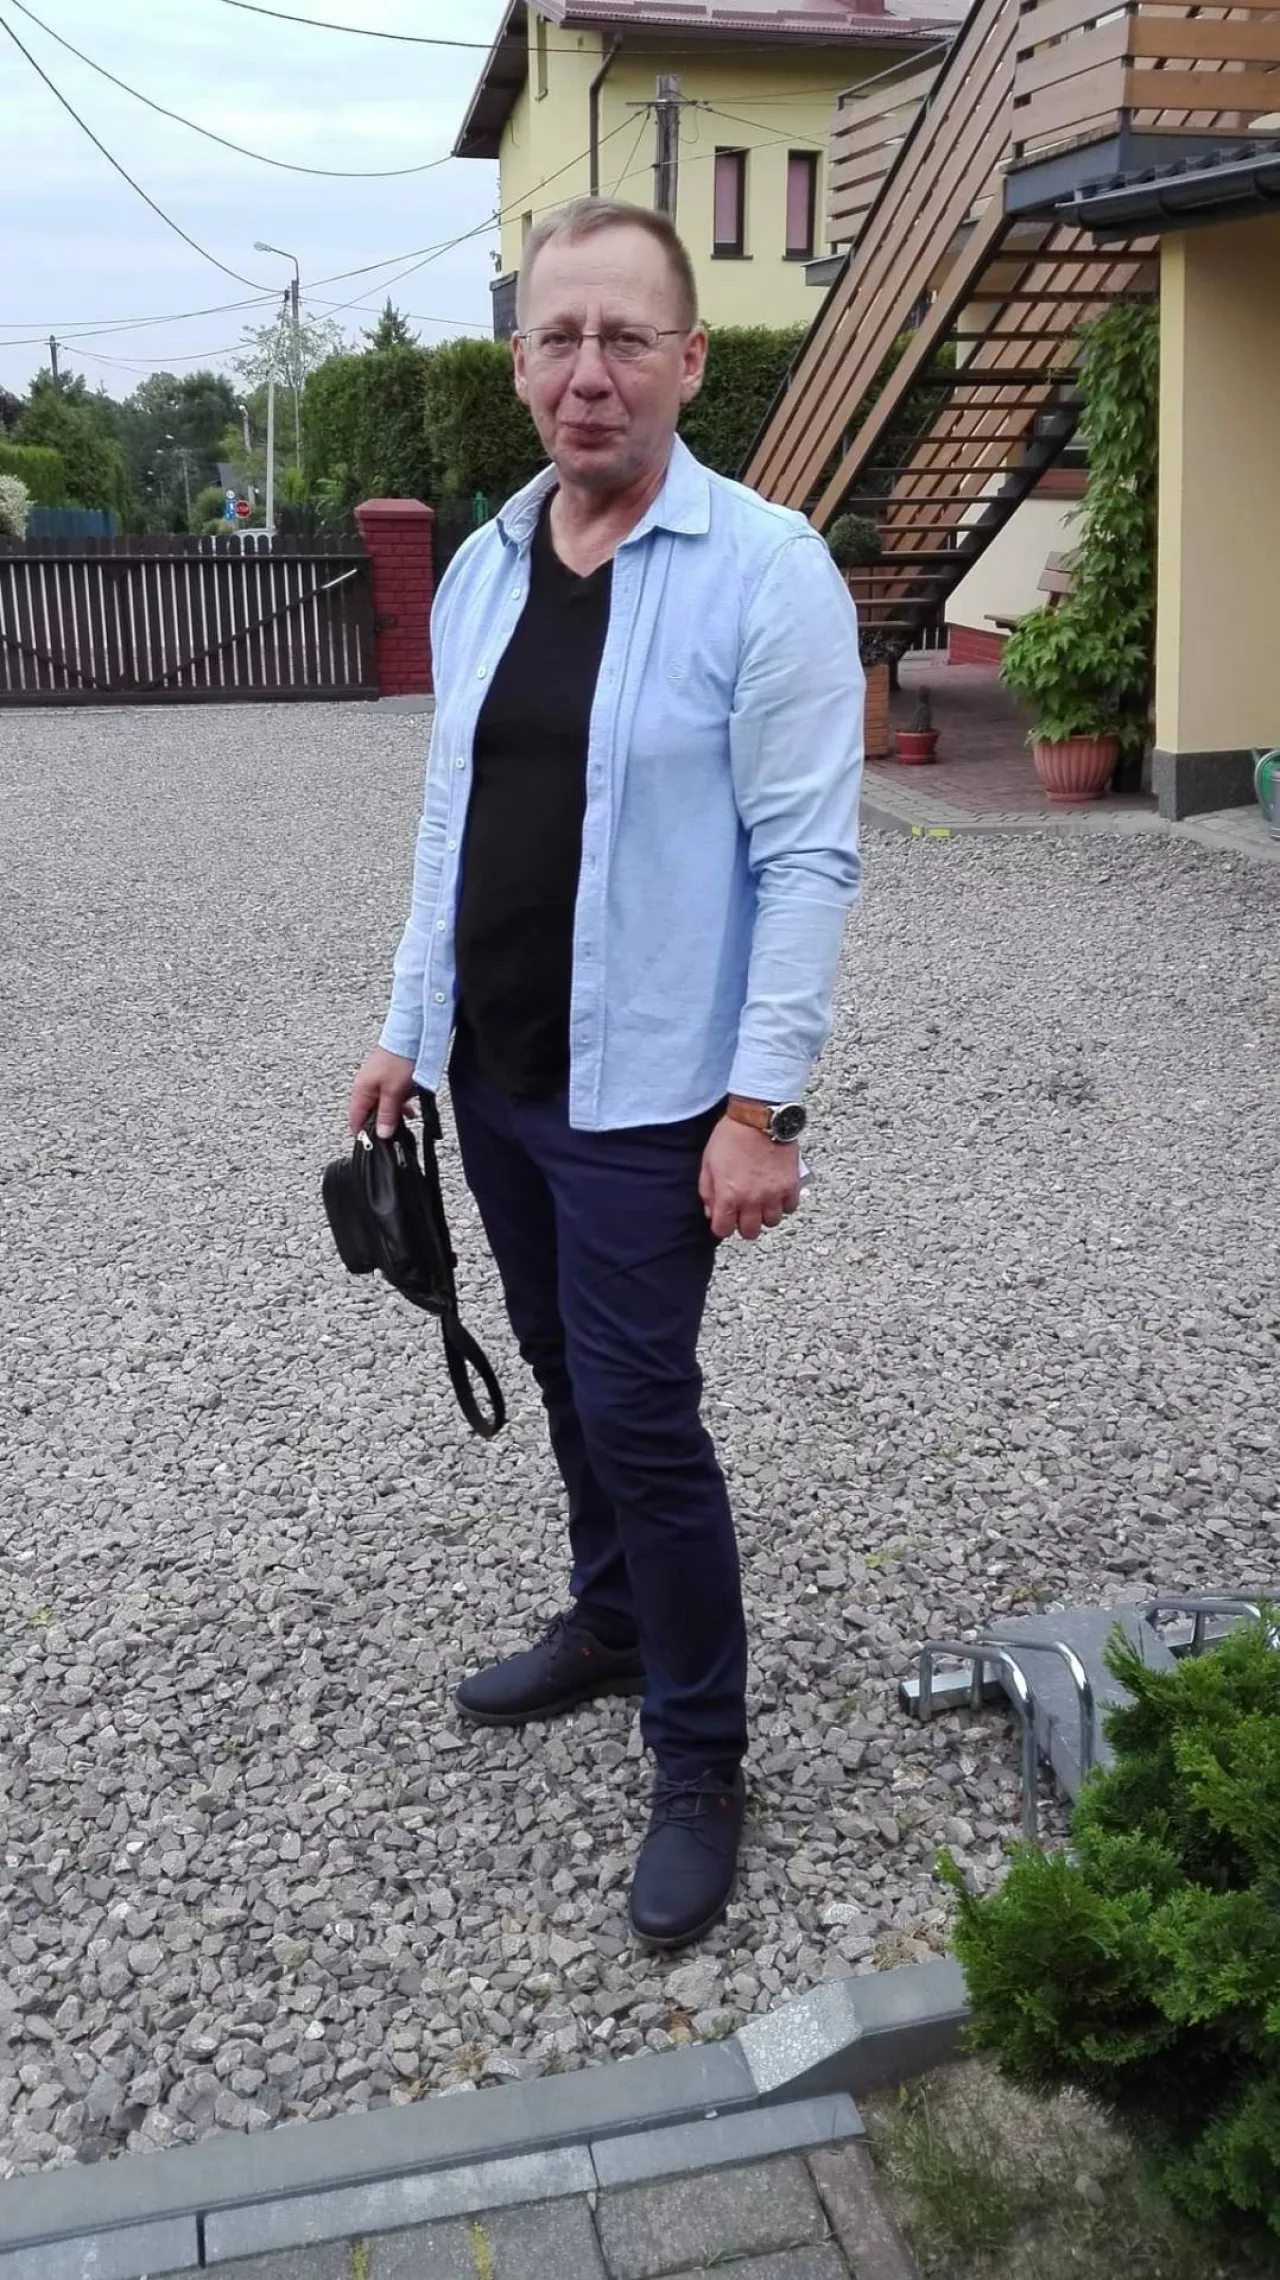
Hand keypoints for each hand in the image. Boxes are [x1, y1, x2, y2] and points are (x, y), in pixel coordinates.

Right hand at [349, 1046, 417, 1138]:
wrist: (411, 1036)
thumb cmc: (399, 1060)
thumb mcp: (394, 1092)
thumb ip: (387, 1115)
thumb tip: (382, 1134)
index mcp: (360, 1091)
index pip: (355, 1120)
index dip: (364, 1135)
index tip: (376, 1144)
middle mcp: (364, 1086)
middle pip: (368, 1114)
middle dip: (383, 1123)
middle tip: (397, 1130)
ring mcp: (375, 1080)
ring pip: (381, 1105)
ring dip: (393, 1112)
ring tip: (408, 1114)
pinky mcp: (386, 1076)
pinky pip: (389, 1095)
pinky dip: (398, 1102)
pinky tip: (409, 1105)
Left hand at [699, 1115, 801, 1241]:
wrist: (759, 1117)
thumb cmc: (731, 1136)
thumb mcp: (708, 1163)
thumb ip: (707, 1191)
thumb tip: (711, 1212)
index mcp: (728, 1195)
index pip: (723, 1230)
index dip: (721, 1225)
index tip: (724, 1218)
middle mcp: (752, 1200)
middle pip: (749, 1232)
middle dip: (744, 1224)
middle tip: (743, 1212)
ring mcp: (773, 1194)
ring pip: (771, 1222)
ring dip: (765, 1215)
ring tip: (762, 1201)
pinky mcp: (790, 1185)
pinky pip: (790, 1208)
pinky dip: (784, 1204)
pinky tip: (777, 1194)